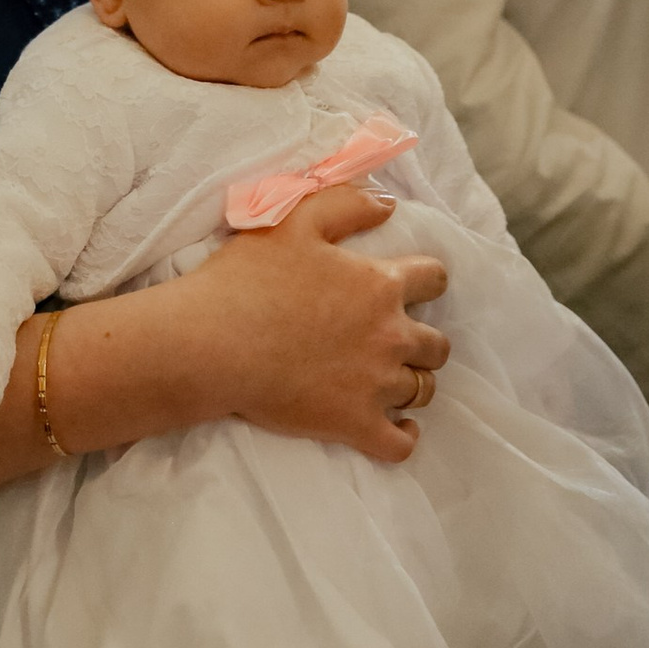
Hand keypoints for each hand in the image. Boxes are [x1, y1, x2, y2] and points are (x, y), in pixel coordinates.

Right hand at [215, 181, 451, 468]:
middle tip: (392, 339)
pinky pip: (401, 444)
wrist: (211, 344)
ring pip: (422, 390)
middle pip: (437, 345)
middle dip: (423, 341)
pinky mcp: (353, 424)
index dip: (425, 281)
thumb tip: (388, 204)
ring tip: (388, 380)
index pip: (435, 280)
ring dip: (412, 383)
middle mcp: (390, 336)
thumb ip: (346, 204)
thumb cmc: (247, 279)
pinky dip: (404, 436)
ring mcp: (375, 386)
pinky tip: (397, 427)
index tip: (408, 287)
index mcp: (381, 285)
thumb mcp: (294, 220)